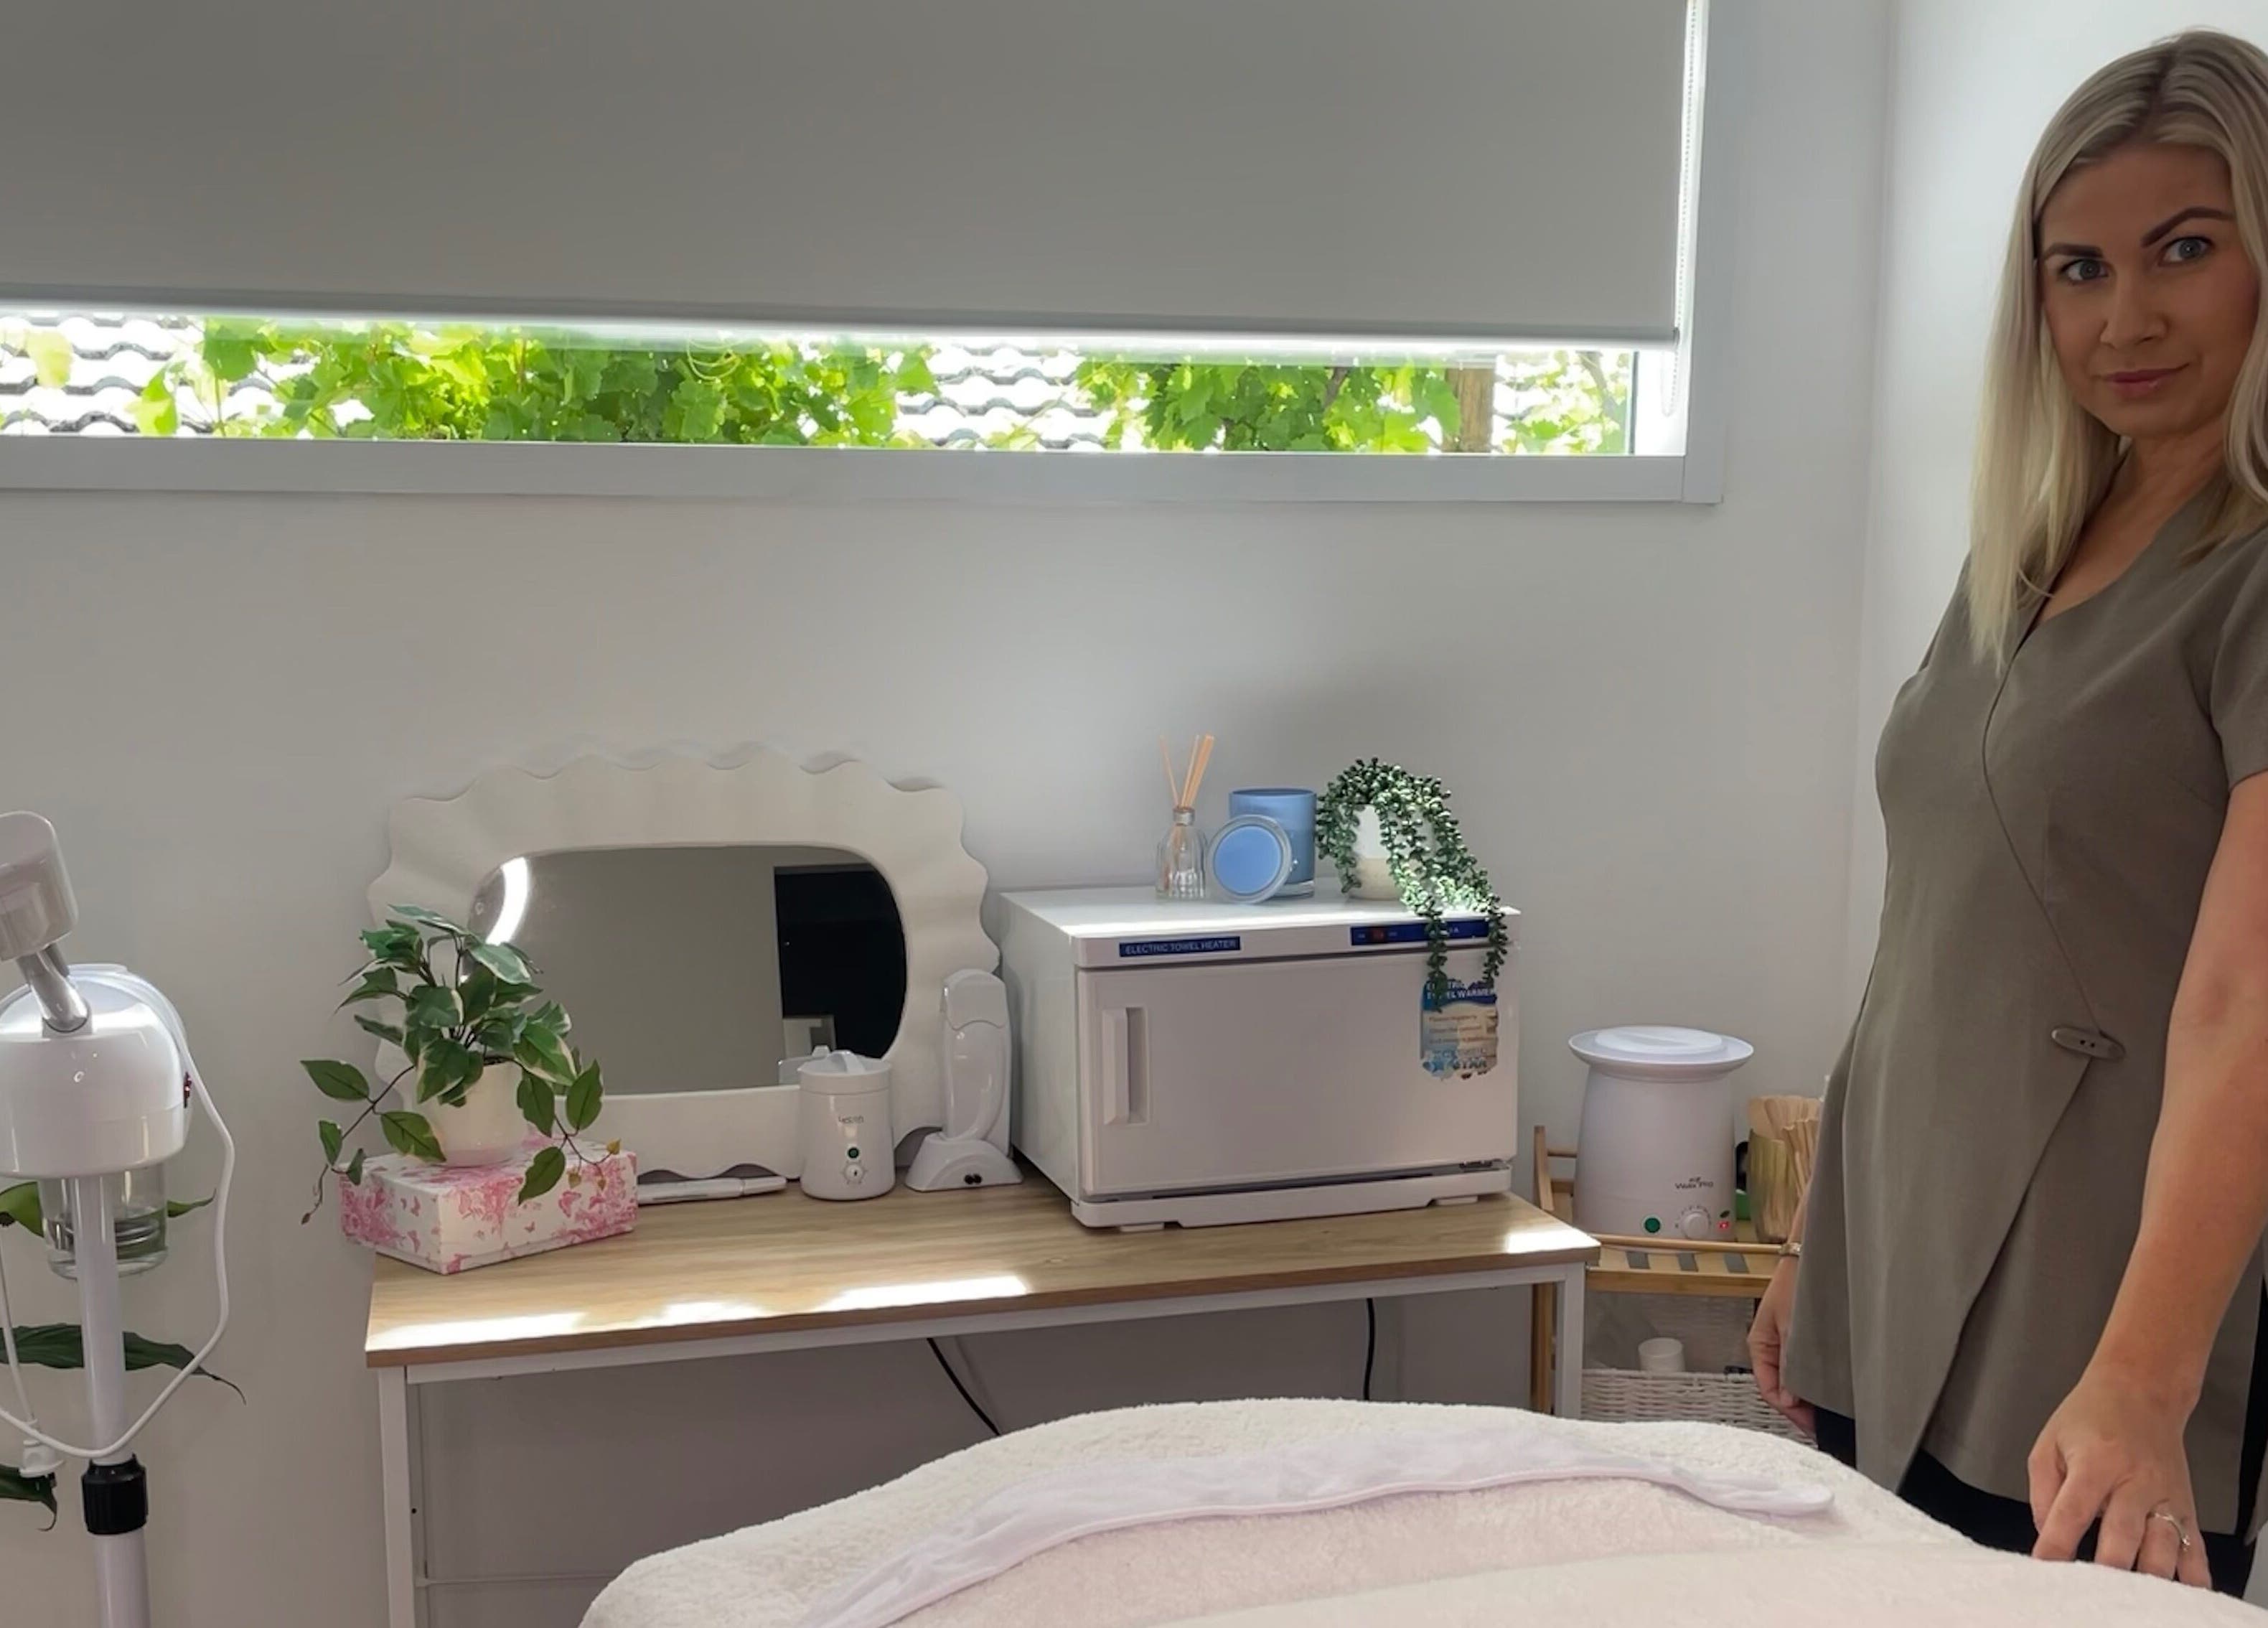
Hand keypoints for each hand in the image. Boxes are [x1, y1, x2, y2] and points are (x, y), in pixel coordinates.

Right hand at [1746, 1257, 1814, 1436]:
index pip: (1769, 1390)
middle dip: (1801, 1408)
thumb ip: (1790, 1364)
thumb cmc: (1798, 1283)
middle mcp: (1772, 1349)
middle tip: (1824, 1425)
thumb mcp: (1792, 1327)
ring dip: (1809, 1396)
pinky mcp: (1803, 1342)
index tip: (1812, 1426)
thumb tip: (1789, 1399)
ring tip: (1830, 1411)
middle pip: (1782, 1389)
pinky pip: (1806, 1370)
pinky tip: (1832, 1390)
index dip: (1791, 1412)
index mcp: (1760, 1346)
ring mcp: (1787, 1346)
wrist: (1814, 1256)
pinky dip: (1817, 1383)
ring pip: (1795, 1381)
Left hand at [2028, 1367, 2210, 1587]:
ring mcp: (2166, 1495)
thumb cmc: (2088, 1417)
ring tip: (2128, 1597)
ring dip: (2146, 1577)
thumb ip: (2043, 1491)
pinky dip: (2190, 1575)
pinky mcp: (2187, 1507)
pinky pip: (2194, 1547)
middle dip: (2106, 1567)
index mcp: (2096, 1462)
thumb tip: (2048, 1533)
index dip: (2057, 1544)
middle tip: (2088, 1591)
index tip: (2043, 1568)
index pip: (2073, 1511)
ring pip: (2163, 1547)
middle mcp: (2135, 1480)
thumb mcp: (2049, 1442)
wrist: (2141, 1390)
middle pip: (2123, 1534)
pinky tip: (2180, 1593)